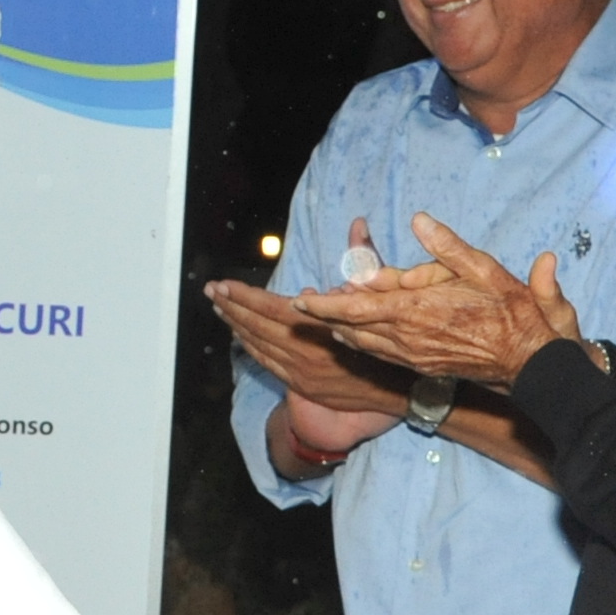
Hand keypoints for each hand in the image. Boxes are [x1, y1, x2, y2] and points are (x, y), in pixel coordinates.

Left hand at [203, 274, 411, 418]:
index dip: (245, 296)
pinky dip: (250, 348)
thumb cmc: (395, 337)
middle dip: (231, 307)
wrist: (404, 389)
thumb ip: (364, 259)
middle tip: (211, 291)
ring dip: (236, 325)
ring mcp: (301, 372)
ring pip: (258, 346)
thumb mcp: (383, 294)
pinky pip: (267, 364)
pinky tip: (239, 335)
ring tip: (219, 307)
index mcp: (322, 327)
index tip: (224, 284)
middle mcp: (306, 352)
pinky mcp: (302, 386)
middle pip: (258, 327)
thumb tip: (356, 225)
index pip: (272, 308)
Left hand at [302, 212, 580, 386]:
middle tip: (300, 304)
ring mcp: (413, 356)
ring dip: (339, 328)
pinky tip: (353, 335)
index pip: (357, 307)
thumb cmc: (511, 314)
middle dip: (323, 315)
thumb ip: (448, 247)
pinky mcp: (421, 367)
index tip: (300, 298)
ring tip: (320, 314)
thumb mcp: (485, 270)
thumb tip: (419, 219)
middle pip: (352, 326)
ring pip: (363, 343)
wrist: (529, 363)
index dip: (325, 303)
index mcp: (417, 310)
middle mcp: (407, 337)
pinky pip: (380, 354)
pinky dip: (360, 342)